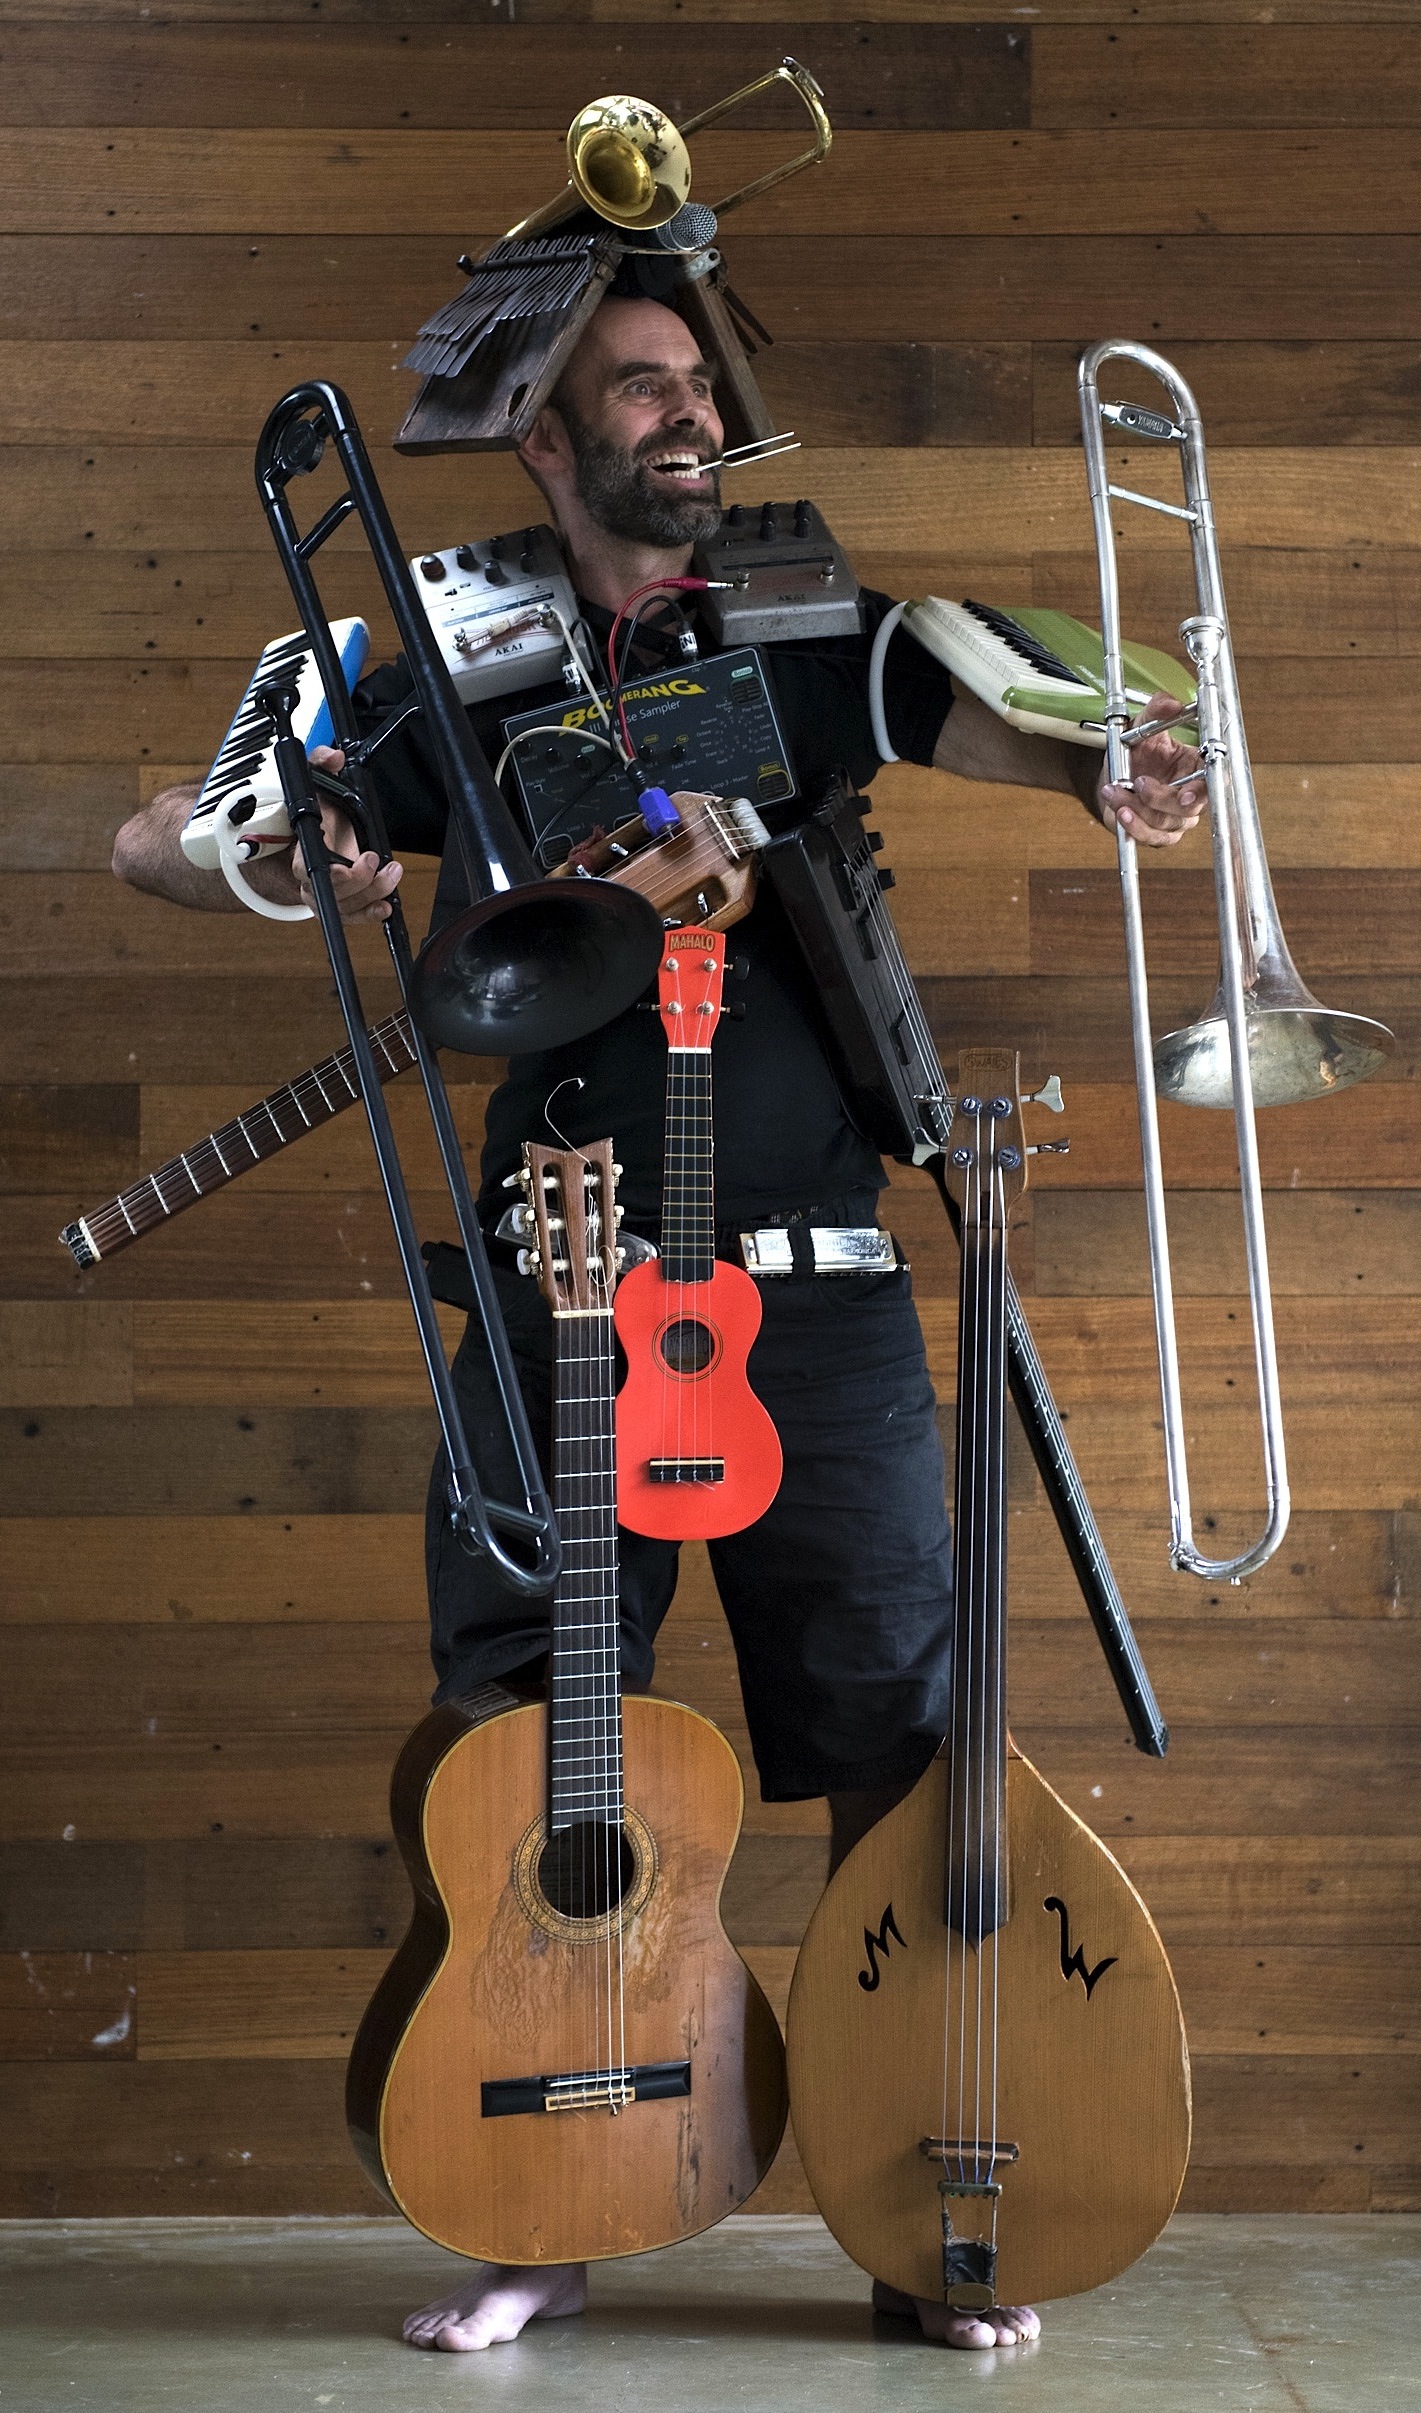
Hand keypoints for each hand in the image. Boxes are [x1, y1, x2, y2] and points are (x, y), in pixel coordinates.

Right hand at [294, 747, 403, 921]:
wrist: (315, 831)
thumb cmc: (317, 808)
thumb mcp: (315, 779)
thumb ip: (321, 762)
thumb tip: (334, 756)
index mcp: (301, 851)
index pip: (309, 870)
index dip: (331, 874)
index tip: (347, 865)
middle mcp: (308, 878)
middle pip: (333, 892)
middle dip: (359, 880)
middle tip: (375, 859)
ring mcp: (323, 894)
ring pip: (346, 906)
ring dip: (373, 893)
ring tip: (392, 873)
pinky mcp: (339, 903)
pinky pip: (352, 916)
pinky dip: (370, 914)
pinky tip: (385, 906)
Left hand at [1096, 691, 1207, 847]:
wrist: (1114, 777)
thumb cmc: (1136, 754)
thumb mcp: (1141, 727)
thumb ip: (1155, 712)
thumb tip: (1169, 702)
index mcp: (1197, 768)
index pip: (1213, 783)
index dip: (1203, 791)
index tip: (1187, 795)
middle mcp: (1191, 796)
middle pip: (1188, 809)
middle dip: (1161, 799)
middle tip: (1139, 783)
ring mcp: (1176, 819)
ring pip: (1165, 824)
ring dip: (1138, 809)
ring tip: (1115, 792)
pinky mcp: (1159, 834)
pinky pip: (1151, 838)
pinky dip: (1133, 826)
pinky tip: (1120, 811)